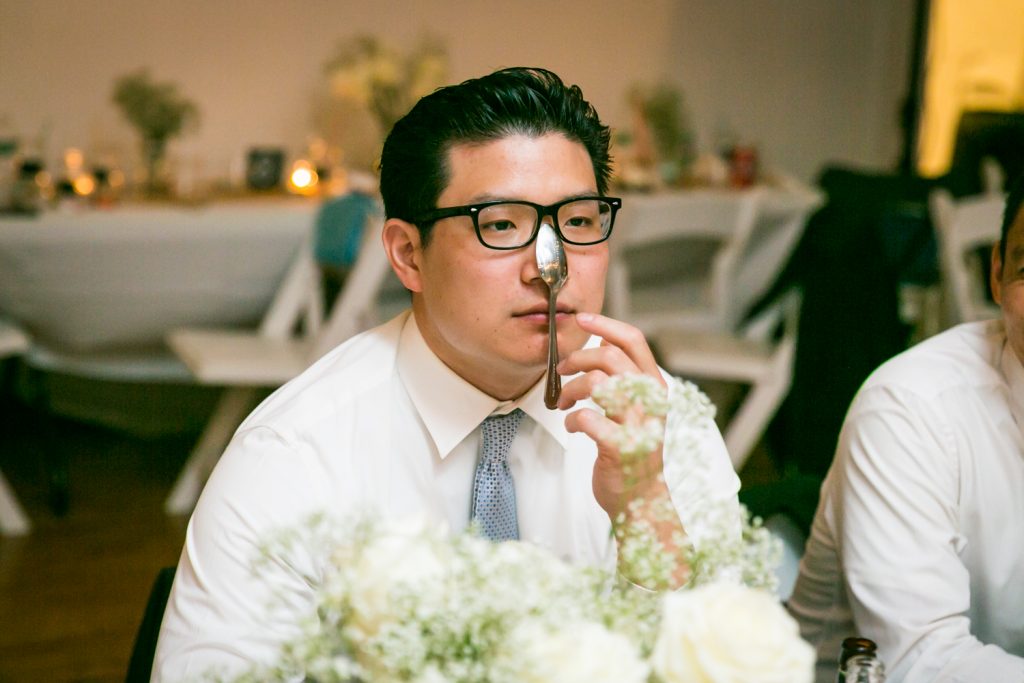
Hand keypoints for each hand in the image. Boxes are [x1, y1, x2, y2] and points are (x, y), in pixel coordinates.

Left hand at [558, 312, 669, 516]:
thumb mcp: (637, 409)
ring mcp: (639, 425)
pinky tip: (572, 425)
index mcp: (655, 387)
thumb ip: (625, 379)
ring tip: (563, 402)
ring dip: (571, 389)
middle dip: (577, 359)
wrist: (644, 502)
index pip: (634, 341)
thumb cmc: (635, 452)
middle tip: (562, 371)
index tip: (581, 319)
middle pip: (611, 357)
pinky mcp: (622, 448)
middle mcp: (651, 402)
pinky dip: (571, 419)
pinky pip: (587, 419)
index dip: (606, 324)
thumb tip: (601, 346)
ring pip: (599, 383)